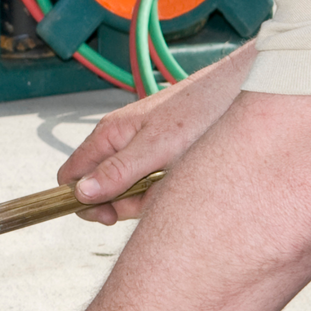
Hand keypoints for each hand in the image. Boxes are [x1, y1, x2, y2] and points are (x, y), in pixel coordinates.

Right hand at [56, 42, 255, 224]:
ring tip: (172, 184)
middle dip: (120, 204)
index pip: (71, 174)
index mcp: (109, 135)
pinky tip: (180, 182)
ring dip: (146, 199)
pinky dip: (163, 191)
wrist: (239, 94)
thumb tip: (80, 192)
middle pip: (100, 188)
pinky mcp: (161, 159)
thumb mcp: (155, 147)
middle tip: (147, 202)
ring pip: (128, 191)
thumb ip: (117, 171)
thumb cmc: (199, 110)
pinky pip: (150, 186)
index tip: (106, 216)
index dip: (80, 200)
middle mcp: (120, 143)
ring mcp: (141, 152)